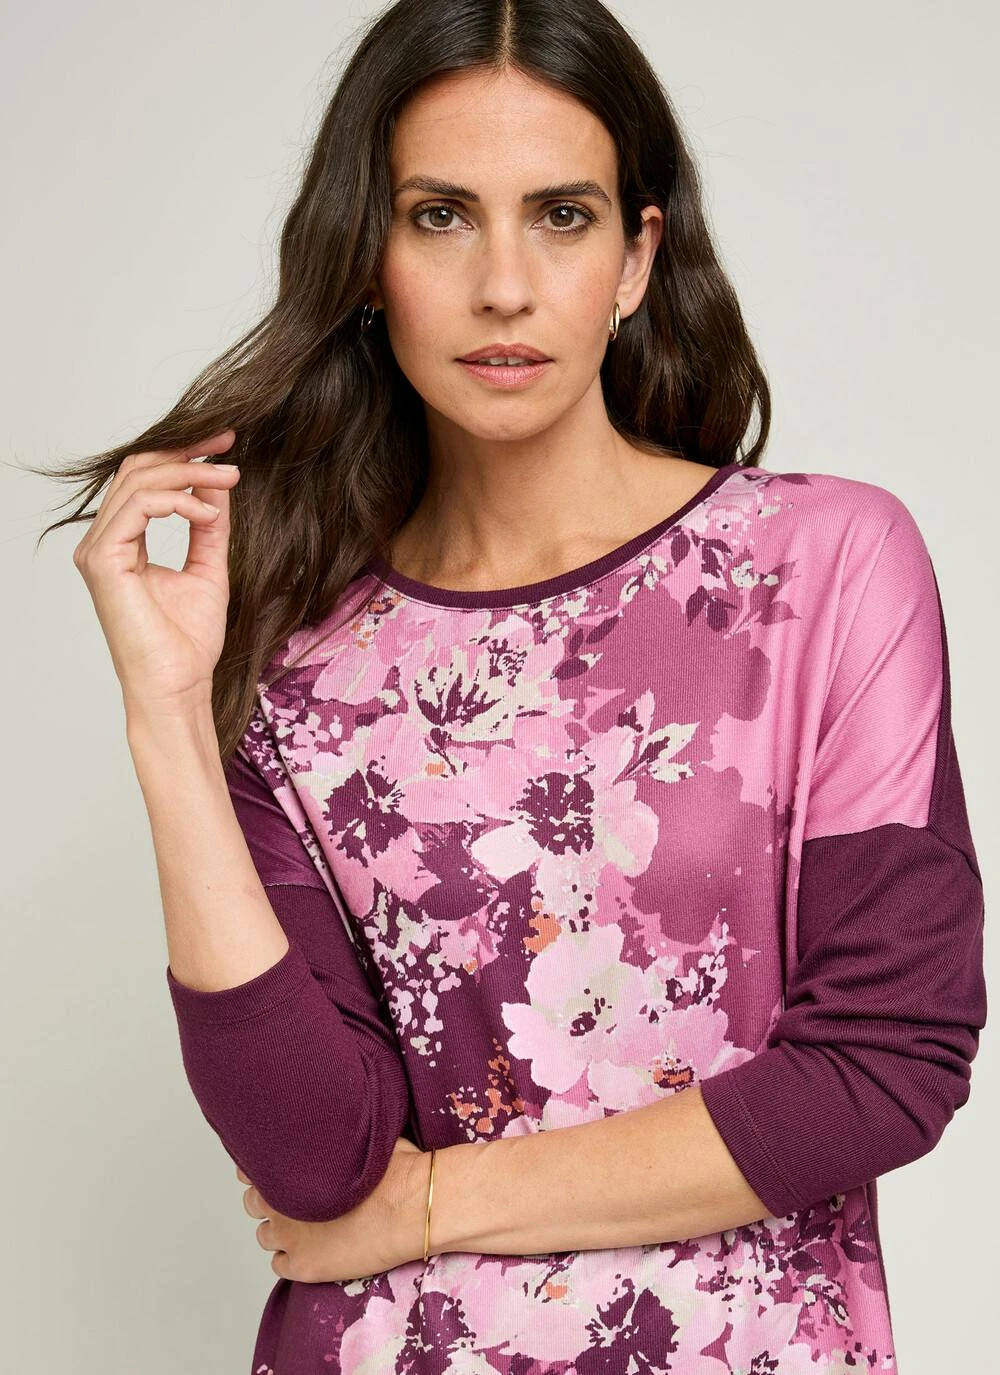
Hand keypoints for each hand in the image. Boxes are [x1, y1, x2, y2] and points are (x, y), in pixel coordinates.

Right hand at [72, 429, 240, 716]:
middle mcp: (102, 543)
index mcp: (121, 543)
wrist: (178, 687)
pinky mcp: (104, 561)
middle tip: (228, 448)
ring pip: (138, 482)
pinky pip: (137, 507)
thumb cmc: (188, 643)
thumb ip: (208, 526)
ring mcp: (97, 551)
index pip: (144, 481)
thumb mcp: (208, 569)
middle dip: (186, 453)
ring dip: (190, 473)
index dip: (183, 455)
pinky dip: (177, 500)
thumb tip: (216, 483)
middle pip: (137, 470)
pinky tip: (208, 512)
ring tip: (230, 479)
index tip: (224, 446)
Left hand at [236, 1137, 427, 1282]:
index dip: (265, 1170)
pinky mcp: (302, 1266)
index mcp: (288, 1165)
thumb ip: (329, 1137)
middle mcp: (278, 1201)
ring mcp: (288, 1236)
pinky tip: (313, 1249)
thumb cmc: (392, 1166)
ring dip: (280, 1229)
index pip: (250, 1169)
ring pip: (265, 1234)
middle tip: (296, 1199)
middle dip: (270, 1199)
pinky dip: (291, 1257)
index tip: (280, 1171)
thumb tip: (328, 1126)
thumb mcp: (357, 1134)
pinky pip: (279, 1264)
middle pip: (253, 1202)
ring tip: (306, 1226)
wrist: (409, 1205)